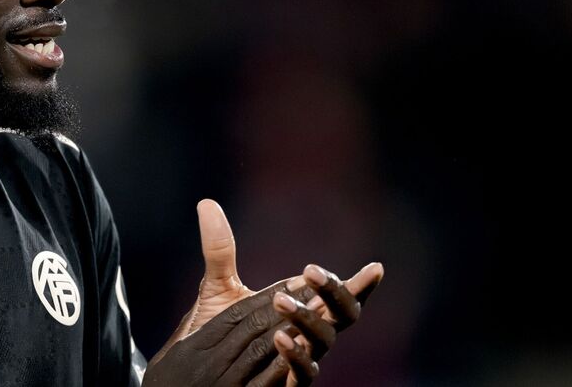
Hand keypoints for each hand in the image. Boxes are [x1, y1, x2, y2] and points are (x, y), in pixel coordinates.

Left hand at [143, 199, 384, 385]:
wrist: (197, 374)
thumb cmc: (217, 332)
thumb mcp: (217, 288)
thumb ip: (219, 250)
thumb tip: (206, 203)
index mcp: (302, 312)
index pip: (337, 298)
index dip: (359, 285)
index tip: (374, 268)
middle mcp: (308, 337)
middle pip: (343, 317)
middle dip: (336, 292)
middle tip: (312, 270)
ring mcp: (299, 361)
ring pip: (324, 341)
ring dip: (308, 318)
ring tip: (280, 298)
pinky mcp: (284, 384)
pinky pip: (302, 373)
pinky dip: (296, 355)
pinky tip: (281, 337)